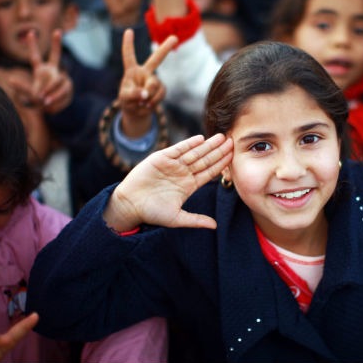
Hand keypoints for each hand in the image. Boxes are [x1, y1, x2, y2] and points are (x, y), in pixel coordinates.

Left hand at [8, 30, 72, 113]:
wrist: (54, 107)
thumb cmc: (40, 99)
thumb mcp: (30, 94)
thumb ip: (24, 88)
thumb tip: (16, 82)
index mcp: (41, 71)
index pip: (35, 57)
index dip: (32, 45)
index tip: (30, 32)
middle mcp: (52, 71)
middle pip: (55, 56)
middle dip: (56, 44)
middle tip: (57, 31)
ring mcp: (62, 78)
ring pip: (56, 82)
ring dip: (50, 92)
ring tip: (44, 100)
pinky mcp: (68, 87)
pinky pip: (61, 92)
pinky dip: (55, 98)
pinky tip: (49, 102)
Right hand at [103, 133, 233, 230]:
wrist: (129, 205)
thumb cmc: (152, 213)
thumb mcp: (177, 218)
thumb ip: (196, 220)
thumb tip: (215, 226)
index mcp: (189, 185)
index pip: (209, 172)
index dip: (221, 164)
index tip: (233, 156)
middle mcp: (183, 173)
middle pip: (205, 160)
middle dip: (219, 151)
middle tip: (232, 141)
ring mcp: (173, 165)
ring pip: (194, 153)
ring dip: (208, 145)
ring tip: (221, 137)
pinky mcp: (161, 158)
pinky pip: (177, 149)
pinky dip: (188, 144)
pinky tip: (200, 139)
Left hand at [118, 28, 176, 136]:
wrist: (136, 112)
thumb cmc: (127, 101)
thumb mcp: (125, 98)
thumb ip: (133, 94)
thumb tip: (146, 94)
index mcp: (132, 70)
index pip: (129, 55)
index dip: (128, 44)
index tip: (129, 31)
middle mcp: (145, 72)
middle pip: (157, 59)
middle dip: (165, 48)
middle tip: (175, 38)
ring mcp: (154, 80)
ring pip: (154, 84)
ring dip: (148, 96)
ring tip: (141, 103)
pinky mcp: (161, 89)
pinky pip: (160, 94)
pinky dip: (154, 101)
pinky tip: (147, 105)